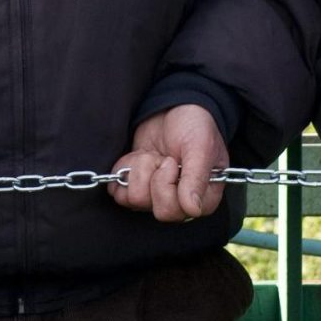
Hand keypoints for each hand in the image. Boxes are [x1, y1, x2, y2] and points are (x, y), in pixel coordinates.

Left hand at [108, 104, 228, 223]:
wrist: (173, 108)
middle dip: (153, 176)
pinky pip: (117, 191)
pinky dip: (124, 169)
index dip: (168, 186)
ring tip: (152, 154)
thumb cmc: (194, 126)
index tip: (172, 162)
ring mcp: (155, 195)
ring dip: (140, 170)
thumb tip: (192, 209)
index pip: (177, 212)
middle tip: (163, 157)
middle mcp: (179, 202)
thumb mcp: (200, 147)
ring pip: (133, 200)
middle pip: (155, 210)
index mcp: (202, 198)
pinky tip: (138, 156)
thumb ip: (197, 178)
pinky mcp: (135, 185)